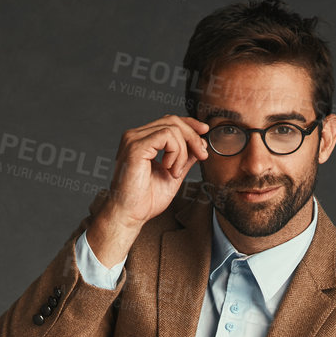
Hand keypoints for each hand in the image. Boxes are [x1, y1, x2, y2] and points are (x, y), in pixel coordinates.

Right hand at [86, 115, 209, 265]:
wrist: (130, 216)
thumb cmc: (146, 201)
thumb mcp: (173, 175)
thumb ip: (185, 158)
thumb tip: (201, 145)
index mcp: (142, 141)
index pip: (168, 121)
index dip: (189, 124)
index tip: (205, 132)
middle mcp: (136, 136)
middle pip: (172, 120)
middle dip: (192, 136)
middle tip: (203, 155)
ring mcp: (134, 139)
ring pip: (172, 128)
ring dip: (183, 152)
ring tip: (176, 172)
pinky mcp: (136, 146)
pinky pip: (167, 136)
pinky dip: (176, 152)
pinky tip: (170, 169)